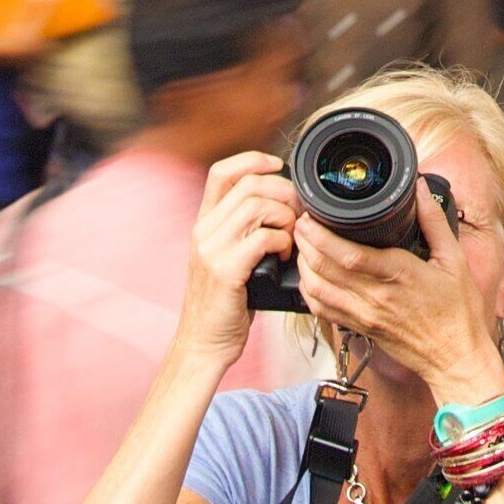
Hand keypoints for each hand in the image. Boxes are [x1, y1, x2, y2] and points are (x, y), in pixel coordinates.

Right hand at [180, 152, 295, 353]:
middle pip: (250, 185)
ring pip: (258, 206)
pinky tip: (286, 257)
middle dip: (284, 193)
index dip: (253, 160)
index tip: (279, 165)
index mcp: (204, 223)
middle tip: (299, 214)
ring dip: (287, 219)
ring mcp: (212, 249)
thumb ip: (245, 231)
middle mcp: (204, 230)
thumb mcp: (228, 258)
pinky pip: (264, 238)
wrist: (203, 343)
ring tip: (292, 238)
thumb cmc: (225, 303)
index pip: (222, 172)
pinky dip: (284, 243)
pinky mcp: (226, 270)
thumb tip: (283, 207)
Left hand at [294, 193, 503, 401]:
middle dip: (305, 243)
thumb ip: (434, 221)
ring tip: (302, 245)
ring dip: (303, 266)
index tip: (311, 217)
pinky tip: (310, 277)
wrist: (455, 356)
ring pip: (318, 289)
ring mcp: (364, 315)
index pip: (348, 254)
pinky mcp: (360, 328)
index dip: (321, 235)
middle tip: (300, 223)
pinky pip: (323, 310)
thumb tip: (418, 189)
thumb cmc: (458, 311)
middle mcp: (375, 297)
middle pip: (325, 268)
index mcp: (399, 275)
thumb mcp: (454, 260)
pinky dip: (309, 292)